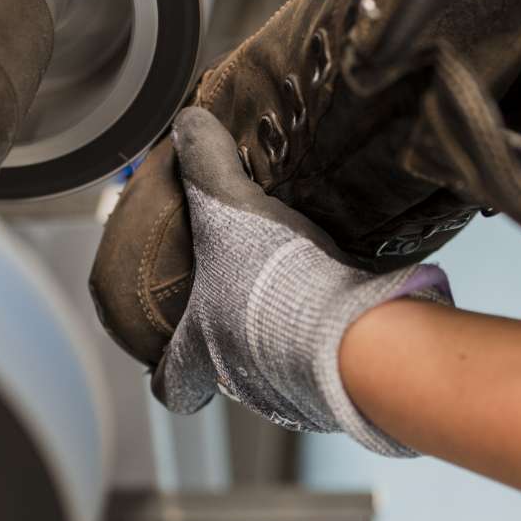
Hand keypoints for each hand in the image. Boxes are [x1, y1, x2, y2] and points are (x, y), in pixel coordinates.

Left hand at [158, 109, 452, 456]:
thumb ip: (206, 163)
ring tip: (300, 300)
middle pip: (226, 377)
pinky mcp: (342, 390)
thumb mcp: (227, 208)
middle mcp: (241, 384)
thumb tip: (188, 125)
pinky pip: (330, 371)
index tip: (164, 364)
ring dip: (286, 343)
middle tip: (246, 311)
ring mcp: (293, 396)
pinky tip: (343, 310)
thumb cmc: (275, 283)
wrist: (357, 332)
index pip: (169, 383)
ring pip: (279, 375)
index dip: (164, 373)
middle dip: (232, 346)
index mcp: (200, 351)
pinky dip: (333, 344)